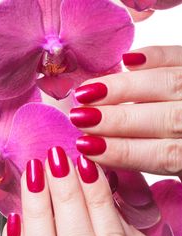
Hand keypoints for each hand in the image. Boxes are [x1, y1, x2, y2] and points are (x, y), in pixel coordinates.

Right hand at [71, 46, 181, 178]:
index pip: (165, 154)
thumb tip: (102, 157)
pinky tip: (127, 59)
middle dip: (118, 119)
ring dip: (124, 88)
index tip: (87, 147)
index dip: (124, 152)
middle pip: (166, 119)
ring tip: (88, 92)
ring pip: (169, 84)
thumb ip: (153, 163)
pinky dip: (155, 56)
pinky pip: (181, 57)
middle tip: (80, 117)